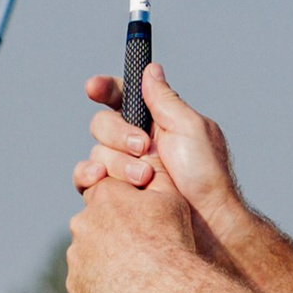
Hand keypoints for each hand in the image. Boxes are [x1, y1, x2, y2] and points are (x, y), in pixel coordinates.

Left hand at [63, 145, 203, 292]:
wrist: (166, 287)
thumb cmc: (172, 240)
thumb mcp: (171, 197)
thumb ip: (155, 174)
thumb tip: (148, 157)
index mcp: (103, 195)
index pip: (102, 191)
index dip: (118, 205)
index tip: (131, 218)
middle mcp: (82, 221)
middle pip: (93, 224)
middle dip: (110, 234)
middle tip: (137, 250)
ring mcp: (76, 255)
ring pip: (88, 255)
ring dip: (105, 261)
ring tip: (134, 275)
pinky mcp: (76, 284)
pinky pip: (86, 283)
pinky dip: (101, 286)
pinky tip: (124, 292)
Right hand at [75, 62, 242, 234]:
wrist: (206, 223)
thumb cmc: (206, 176)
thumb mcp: (190, 128)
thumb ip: (165, 99)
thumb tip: (150, 69)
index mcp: (156, 122)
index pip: (121, 97)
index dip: (104, 89)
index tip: (93, 88)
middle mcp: (137, 143)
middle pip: (103, 124)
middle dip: (119, 134)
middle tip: (144, 147)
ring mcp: (123, 170)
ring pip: (96, 152)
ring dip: (118, 162)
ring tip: (144, 179)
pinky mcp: (114, 195)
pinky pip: (86, 179)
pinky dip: (88, 176)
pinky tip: (100, 179)